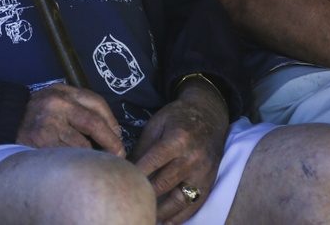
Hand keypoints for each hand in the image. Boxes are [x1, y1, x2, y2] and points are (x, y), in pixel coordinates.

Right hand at [15, 83, 124, 156]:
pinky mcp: (41, 144)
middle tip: (118, 153)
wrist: (2, 119)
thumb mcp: (55, 98)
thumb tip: (110, 130)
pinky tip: (75, 164)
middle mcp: (57, 105)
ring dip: (92, 156)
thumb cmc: (34, 113)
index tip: (118, 135)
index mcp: (63, 92)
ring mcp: (49, 125)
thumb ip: (78, 107)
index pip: (97, 103)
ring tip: (93, 160)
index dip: (112, 122)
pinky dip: (75, 163)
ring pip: (82, 146)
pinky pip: (67, 157)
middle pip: (94, 124)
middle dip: (111, 142)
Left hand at [131, 81, 227, 224]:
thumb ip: (143, 147)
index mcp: (177, 139)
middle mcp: (192, 157)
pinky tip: (166, 223)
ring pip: (179, 199)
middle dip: (145, 195)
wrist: (209, 115)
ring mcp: (202, 172)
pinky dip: (180, 217)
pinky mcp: (209, 182)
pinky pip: (194, 205)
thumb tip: (126, 169)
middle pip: (164, 183)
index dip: (136, 174)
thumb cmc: (179, 117)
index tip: (120, 186)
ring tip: (145, 218)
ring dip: (161, 213)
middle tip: (127, 205)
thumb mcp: (158, 123)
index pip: (153, 161)